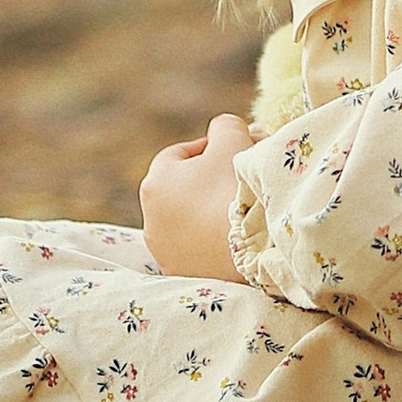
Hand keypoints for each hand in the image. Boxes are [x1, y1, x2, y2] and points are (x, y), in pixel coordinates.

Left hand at [139, 112, 252, 280]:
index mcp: (155, 183)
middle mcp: (151, 219)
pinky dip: (213, 240)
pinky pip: (198, 250)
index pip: (180, 155)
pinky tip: (238, 236)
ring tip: (243, 210)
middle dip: (210, 180)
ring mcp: (164, 251)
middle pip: (183, 190)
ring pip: (189, 222)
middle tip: (241, 179)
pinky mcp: (182, 275)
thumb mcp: (232, 138)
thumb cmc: (236, 187)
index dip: (210, 148)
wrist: (251, 250)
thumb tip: (222, 129)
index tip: (235, 151)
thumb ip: (224, 126)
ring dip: (210, 211)